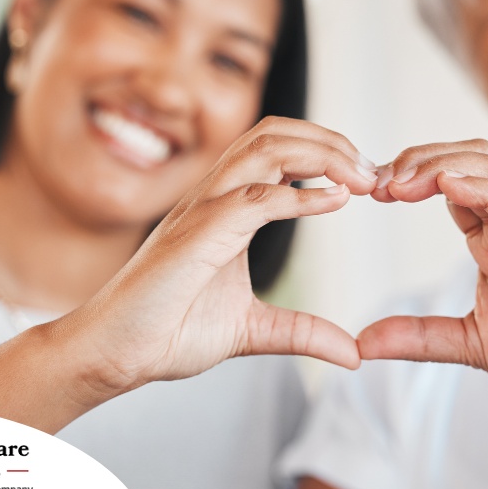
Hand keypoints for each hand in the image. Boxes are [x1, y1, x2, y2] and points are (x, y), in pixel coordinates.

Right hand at [70, 116, 378, 392]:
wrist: (115, 354)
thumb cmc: (168, 331)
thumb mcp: (254, 331)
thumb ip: (302, 332)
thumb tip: (353, 352)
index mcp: (225, 209)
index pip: (277, 151)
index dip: (326, 154)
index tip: (367, 179)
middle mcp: (213, 198)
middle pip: (274, 134)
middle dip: (330, 142)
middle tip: (372, 171)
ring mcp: (202, 212)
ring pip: (263, 150)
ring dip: (320, 155)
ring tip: (360, 178)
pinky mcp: (196, 236)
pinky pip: (252, 199)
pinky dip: (299, 195)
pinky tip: (334, 200)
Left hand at [359, 140, 487, 432]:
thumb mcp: (467, 343)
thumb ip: (418, 336)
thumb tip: (364, 342)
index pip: (449, 184)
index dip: (410, 178)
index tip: (371, 190)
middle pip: (470, 161)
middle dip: (423, 159)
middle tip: (381, 180)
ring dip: (447, 164)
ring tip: (405, 180)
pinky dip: (485, 189)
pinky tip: (449, 185)